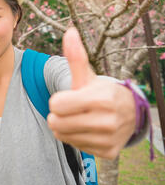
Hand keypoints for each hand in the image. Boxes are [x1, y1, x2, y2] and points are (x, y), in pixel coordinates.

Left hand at [47, 27, 135, 159]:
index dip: (57, 101)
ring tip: (77, 119)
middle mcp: (107, 121)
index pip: (56, 106)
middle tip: (70, 110)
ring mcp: (109, 138)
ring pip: (62, 136)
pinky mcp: (108, 153)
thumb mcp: (87, 76)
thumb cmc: (100, 92)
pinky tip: (86, 130)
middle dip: (57, 115)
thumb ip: (76, 56)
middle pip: (56, 123)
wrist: (129, 113)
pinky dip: (74, 138)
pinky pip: (73, 146)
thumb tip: (70, 31)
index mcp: (101, 99)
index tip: (68, 98)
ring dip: (64, 127)